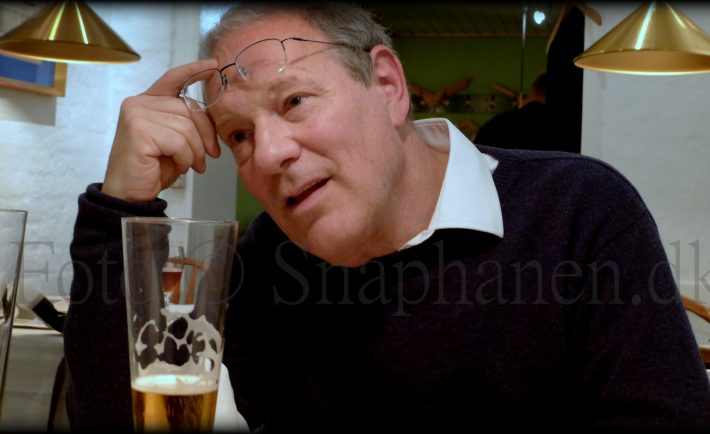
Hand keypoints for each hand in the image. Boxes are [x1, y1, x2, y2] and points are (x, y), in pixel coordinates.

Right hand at [102, 59, 220, 201]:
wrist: (130, 195)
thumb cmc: (152, 169)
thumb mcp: (174, 141)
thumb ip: (186, 123)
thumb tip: (211, 118)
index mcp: (146, 102)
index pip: (172, 79)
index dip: (194, 71)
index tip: (213, 65)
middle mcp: (138, 103)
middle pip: (188, 107)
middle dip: (205, 133)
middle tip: (209, 155)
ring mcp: (136, 115)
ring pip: (186, 127)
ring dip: (195, 150)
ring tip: (192, 165)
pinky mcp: (139, 132)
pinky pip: (179, 141)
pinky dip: (185, 157)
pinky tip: (179, 166)